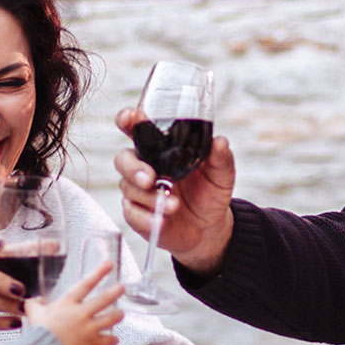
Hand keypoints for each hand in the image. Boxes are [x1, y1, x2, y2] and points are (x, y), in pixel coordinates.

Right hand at [25, 260, 124, 344]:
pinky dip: (112, 340)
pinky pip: (107, 341)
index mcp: (68, 303)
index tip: (109, 264)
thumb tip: (34, 300)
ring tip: (121, 313)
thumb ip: (35, 304)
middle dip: (116, 291)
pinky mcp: (90, 343)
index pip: (86, 284)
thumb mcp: (33, 313)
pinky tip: (115, 339)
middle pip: (104, 299)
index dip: (99, 272)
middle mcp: (81, 313)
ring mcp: (88, 328)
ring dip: (118, 315)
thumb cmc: (38, 332)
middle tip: (122, 287)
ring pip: (111, 319)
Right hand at [115, 107, 236, 274]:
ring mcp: (139, 190)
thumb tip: (220, 142)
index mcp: (161, 149)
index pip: (138, 129)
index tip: (131, 118)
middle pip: (123, 159)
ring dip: (149, 197)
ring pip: (128, 188)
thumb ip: (220, 157)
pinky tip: (160, 221)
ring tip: (173, 206)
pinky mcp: (137, 213)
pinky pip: (132, 214)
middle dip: (132, 168)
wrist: (210, 227)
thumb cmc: (210, 193)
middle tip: (149, 179)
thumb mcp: (220, 174)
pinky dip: (146, 218)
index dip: (128, 120)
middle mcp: (145, 166)